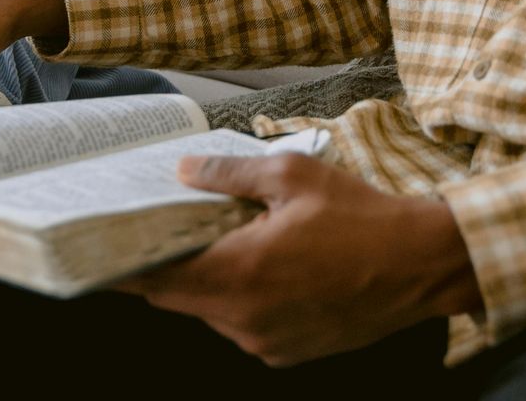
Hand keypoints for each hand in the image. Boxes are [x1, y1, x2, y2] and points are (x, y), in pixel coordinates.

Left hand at [116, 154, 482, 366]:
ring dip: (212, 280)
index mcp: (239, 273)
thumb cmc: (360, 216)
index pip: (156, 278)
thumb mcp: (292, 175)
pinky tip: (270, 268)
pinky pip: (245, 326)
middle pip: (178, 297)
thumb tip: (184, 171)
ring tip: (234, 240)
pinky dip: (243, 299)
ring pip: (212, 311)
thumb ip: (229, 176)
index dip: (126, 263)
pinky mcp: (288, 354)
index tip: (104, 246)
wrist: (422, 265)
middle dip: (168, 265)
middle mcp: (245, 319)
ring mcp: (266, 343)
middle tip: (171, 228)